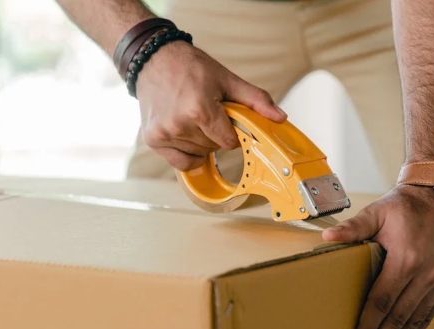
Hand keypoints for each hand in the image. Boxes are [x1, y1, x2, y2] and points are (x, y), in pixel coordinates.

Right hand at [134, 41, 286, 170]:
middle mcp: (179, 125)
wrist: (154, 59)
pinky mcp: (153, 139)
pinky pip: (180, 163)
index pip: (229, 142)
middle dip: (216, 134)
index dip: (232, 133)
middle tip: (207, 112)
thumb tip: (280, 117)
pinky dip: (187, 154)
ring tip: (192, 117)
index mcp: (200, 110)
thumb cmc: (190, 67)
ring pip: (198, 154)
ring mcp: (164, 134)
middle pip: (213, 148)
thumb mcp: (227, 80)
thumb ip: (256, 100)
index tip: (226, 119)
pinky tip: (186, 135)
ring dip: (201, 142)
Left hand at [322, 184, 433, 328]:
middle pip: (398, 317)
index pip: (381, 302)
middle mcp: (426, 274)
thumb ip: (354, 227)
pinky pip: (432, 313)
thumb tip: (328, 236)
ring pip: (417, 319)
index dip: (368, 326)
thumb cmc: (405, 204)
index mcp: (405, 259)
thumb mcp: (377, 212)